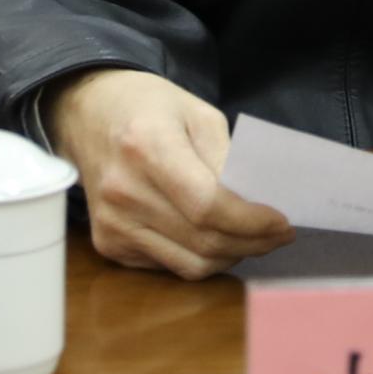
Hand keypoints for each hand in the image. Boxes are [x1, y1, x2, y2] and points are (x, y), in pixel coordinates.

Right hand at [45, 69, 291, 279]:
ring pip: (190, 265)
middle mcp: (123, 191)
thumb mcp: (199, 113)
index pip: (208, 206)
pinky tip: (213, 238)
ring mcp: (111, 223)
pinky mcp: (108, 244)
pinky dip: (199, 258)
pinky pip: (169, 266)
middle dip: (252, 243)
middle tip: (279, 234)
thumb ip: (228, 158)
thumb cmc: (150, 107)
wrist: (89, 114)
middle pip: (203, 241)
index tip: (283, 223)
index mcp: (147, 146)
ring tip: (251, 239)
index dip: (252, 223)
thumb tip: (258, 204)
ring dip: (230, 256)